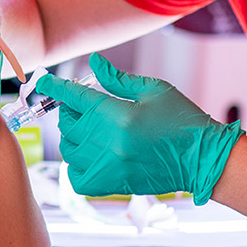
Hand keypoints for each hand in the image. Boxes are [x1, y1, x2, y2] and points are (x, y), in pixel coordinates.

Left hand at [35, 52, 242, 203]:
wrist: (203, 159)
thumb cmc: (182, 120)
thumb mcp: (153, 89)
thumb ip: (117, 79)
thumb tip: (94, 62)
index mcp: (117, 114)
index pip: (74, 97)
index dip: (55, 87)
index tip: (43, 81)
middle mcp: (108, 142)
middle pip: (68, 123)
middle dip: (71, 112)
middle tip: (85, 108)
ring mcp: (108, 166)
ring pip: (69, 150)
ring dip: (74, 138)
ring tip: (91, 131)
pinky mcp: (113, 185)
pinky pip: (77, 178)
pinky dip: (76, 167)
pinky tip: (90, 156)